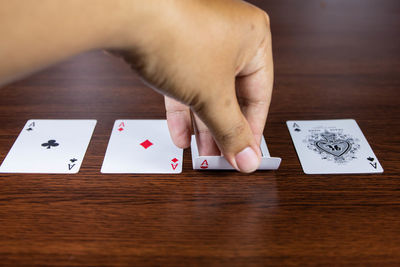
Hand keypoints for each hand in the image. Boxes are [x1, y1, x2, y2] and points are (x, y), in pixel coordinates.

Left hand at [110, 0, 272, 171]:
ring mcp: (199, 37)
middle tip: (220, 156)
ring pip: (206, 89)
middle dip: (223, 129)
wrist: (125, 12)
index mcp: (253, 37)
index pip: (260, 94)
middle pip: (231, 93)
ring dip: (203, 123)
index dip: (251, 129)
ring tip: (201, 151)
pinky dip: (183, 107)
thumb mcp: (213, 96)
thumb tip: (247, 157)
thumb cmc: (175, 36)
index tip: (244, 153)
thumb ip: (231, 131)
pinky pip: (184, 81)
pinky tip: (181, 133)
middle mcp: (229, 33)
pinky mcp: (174, 44)